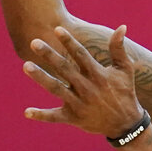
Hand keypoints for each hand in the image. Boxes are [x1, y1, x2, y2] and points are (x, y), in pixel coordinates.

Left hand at [23, 25, 145, 139]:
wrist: (125, 124)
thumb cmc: (125, 92)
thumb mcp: (124, 69)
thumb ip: (118, 49)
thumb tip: (122, 26)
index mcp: (98, 75)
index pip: (80, 55)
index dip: (69, 42)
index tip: (57, 29)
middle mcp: (86, 88)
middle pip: (64, 68)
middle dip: (49, 55)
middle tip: (34, 42)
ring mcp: (78, 103)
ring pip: (56, 88)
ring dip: (41, 77)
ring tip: (26, 65)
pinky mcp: (73, 118)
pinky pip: (54, 117)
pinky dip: (41, 115)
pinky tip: (26, 112)